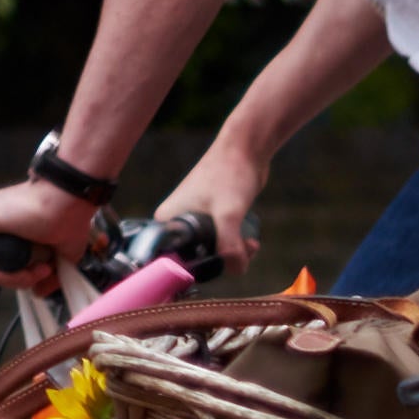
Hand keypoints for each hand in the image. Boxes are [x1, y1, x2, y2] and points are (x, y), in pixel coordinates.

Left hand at [0, 176, 98, 290]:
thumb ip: (45, 275)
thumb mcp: (56, 254)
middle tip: (45, 270)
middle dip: (18, 278)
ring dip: (14, 279)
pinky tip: (27, 269)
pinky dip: (4, 277)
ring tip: (40, 269)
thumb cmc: (65, 218)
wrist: (66, 198)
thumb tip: (38, 293)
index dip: (19, 275)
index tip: (47, 270)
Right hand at [151, 146, 268, 276]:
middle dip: (225, 260)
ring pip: (214, 251)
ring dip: (235, 254)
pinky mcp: (210, 217)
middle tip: (245, 250)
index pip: (179, 262)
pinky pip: (222, 242)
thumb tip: (235, 269)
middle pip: (199, 259)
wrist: (244, 149)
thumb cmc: (230, 175)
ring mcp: (193, 220)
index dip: (205, 268)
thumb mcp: (229, 216)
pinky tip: (251, 241)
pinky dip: (237, 245)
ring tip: (250, 244)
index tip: (227, 262)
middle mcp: (176, 222)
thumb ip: (229, 247)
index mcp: (168, 221)